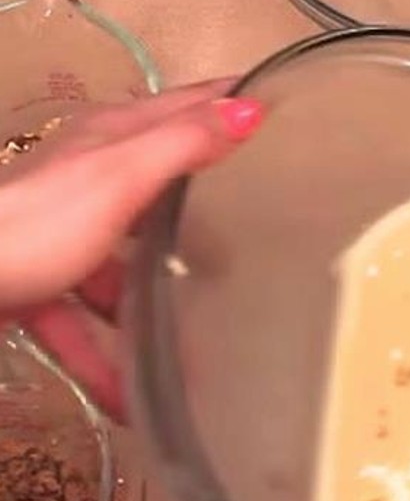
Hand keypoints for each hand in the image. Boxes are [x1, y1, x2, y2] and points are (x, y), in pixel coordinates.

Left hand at [0, 80, 261, 416]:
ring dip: (158, 303)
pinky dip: (107, 361)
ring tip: (207, 339)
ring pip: (123, 265)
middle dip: (208, 202)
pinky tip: (135, 400)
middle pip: (159, 185)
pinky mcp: (36, 285)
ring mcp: (60, 234)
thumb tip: (250, 108)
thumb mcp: (119, 178)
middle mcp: (86, 178)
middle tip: (269, 220)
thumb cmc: (33, 224)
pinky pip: (82, 324)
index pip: (184, 106)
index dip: (230, 100)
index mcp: (109, 139)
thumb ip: (184, 144)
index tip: (285, 107)